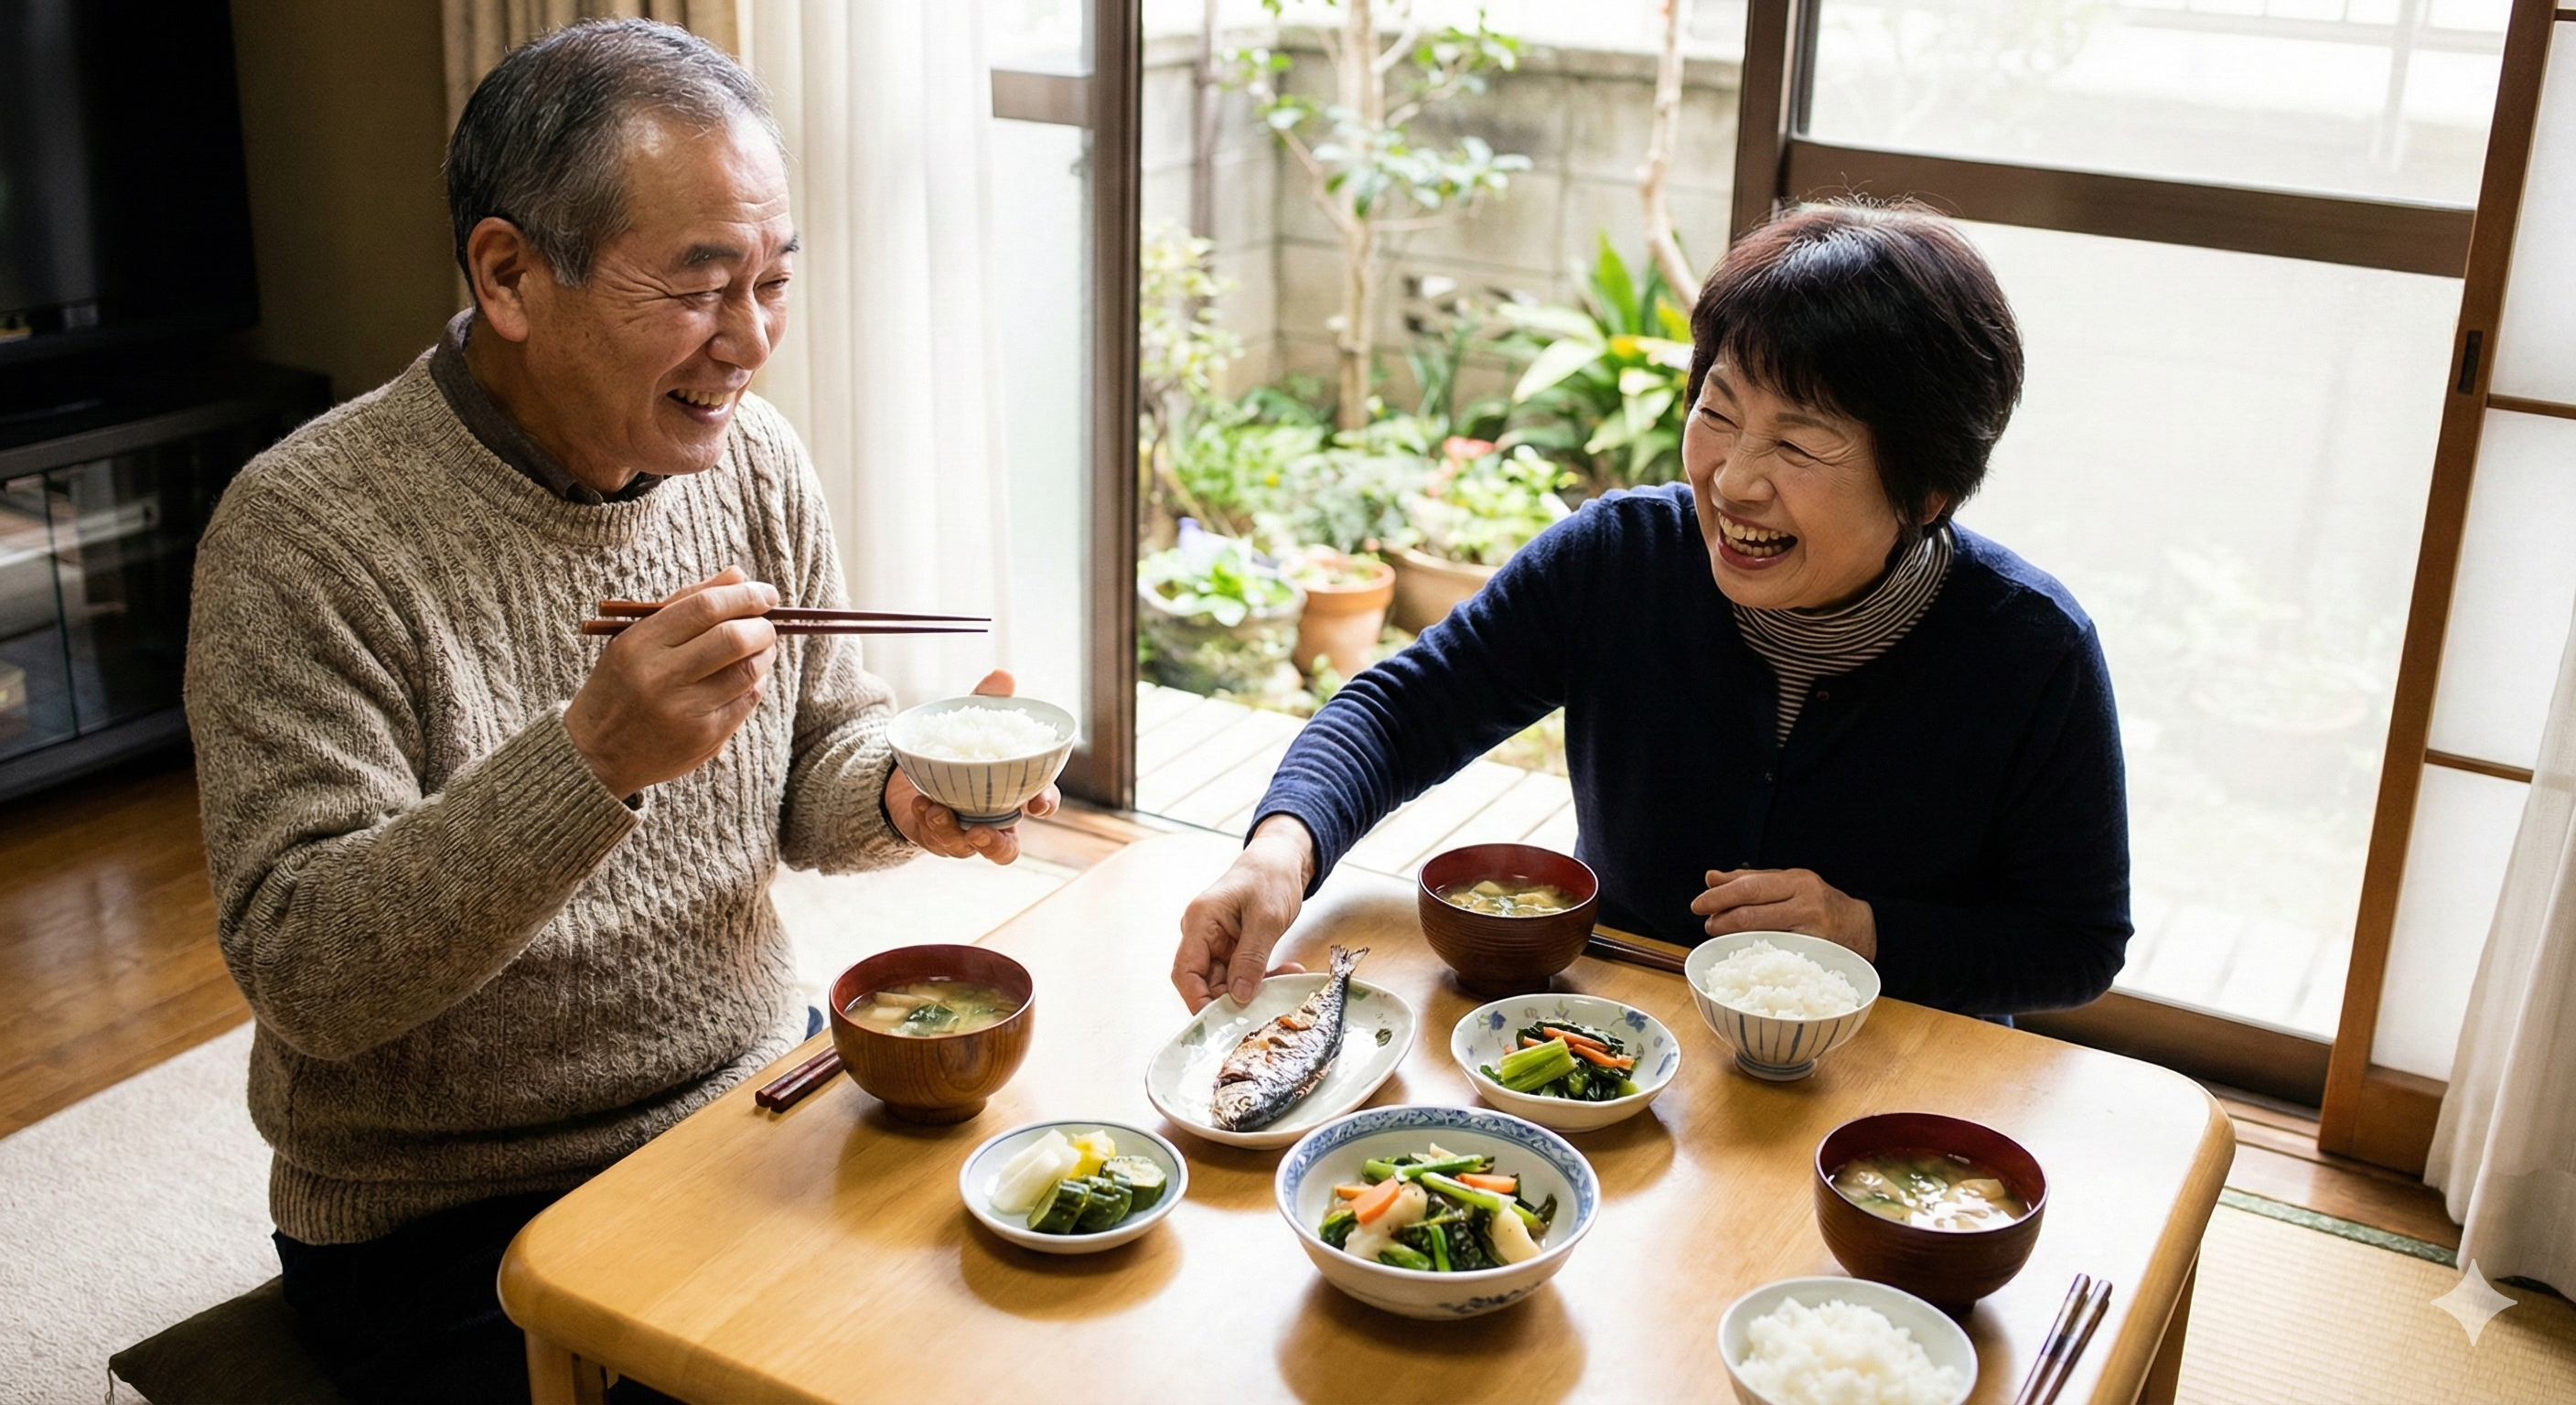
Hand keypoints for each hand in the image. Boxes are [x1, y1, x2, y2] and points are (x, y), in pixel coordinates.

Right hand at [565, 567, 778, 798]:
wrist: (596, 754)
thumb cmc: (621, 684)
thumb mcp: (636, 637)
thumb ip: (686, 603)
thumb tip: (739, 576)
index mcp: (639, 645)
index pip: (705, 608)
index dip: (744, 596)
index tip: (765, 593)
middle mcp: (661, 677)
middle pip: (733, 639)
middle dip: (762, 626)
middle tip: (767, 622)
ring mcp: (685, 711)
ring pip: (747, 671)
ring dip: (765, 653)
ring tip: (761, 646)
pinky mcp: (705, 737)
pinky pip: (747, 700)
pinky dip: (756, 681)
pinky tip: (748, 676)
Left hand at [885, 669, 1060, 864]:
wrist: (914, 768)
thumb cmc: (957, 747)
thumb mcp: (970, 721)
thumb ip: (987, 701)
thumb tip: (1003, 675)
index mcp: (1016, 792)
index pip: (1042, 802)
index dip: (1045, 804)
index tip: (1037, 804)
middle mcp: (994, 820)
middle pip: (1007, 848)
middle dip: (997, 846)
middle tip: (981, 833)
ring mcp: (965, 833)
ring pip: (967, 849)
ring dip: (951, 833)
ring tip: (936, 810)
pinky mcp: (937, 837)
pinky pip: (936, 839)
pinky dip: (929, 822)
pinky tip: (921, 802)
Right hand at [1172, 814, 1315, 1010]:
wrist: (1282, 859)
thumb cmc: (1270, 877)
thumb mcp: (1266, 918)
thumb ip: (1251, 957)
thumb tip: (1238, 996)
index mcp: (1200, 922)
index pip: (1186, 972)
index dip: (1197, 1001)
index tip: (1220, 1022)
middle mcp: (1202, 935)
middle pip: (1205, 982)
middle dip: (1234, 997)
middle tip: (1265, 1004)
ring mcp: (1217, 942)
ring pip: (1226, 981)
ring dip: (1254, 987)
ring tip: (1287, 979)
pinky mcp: (1232, 948)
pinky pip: (1241, 973)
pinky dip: (1262, 978)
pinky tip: (1287, 972)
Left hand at [1691, 867, 1878, 961]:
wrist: (1861, 927)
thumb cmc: (1817, 903)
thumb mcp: (1787, 883)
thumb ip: (1749, 880)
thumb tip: (1711, 877)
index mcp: (1796, 881)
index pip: (1750, 887)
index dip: (1720, 897)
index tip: (1699, 905)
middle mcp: (1806, 903)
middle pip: (1753, 912)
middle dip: (1722, 919)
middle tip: (1708, 924)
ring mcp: (1812, 932)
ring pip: (1762, 936)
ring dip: (1734, 937)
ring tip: (1720, 935)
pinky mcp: (1815, 955)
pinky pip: (1778, 956)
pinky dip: (1756, 954)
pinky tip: (1743, 954)